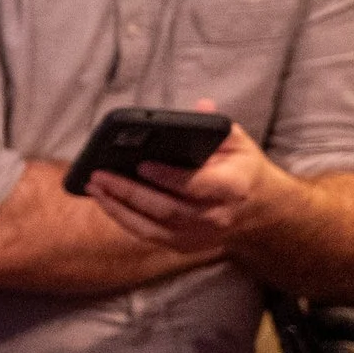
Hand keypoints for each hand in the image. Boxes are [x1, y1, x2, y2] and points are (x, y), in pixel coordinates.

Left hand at [87, 122, 285, 255]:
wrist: (259, 210)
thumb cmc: (242, 169)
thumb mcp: (237, 142)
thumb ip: (216, 125)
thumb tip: (200, 107)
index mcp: (232, 188)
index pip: (195, 185)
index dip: (167, 177)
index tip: (140, 164)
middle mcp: (216, 216)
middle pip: (166, 209)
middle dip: (128, 192)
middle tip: (99, 175)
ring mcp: (200, 236)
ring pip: (152, 227)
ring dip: (118, 208)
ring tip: (94, 187)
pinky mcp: (185, 246)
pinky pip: (148, 236)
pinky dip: (123, 220)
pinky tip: (105, 202)